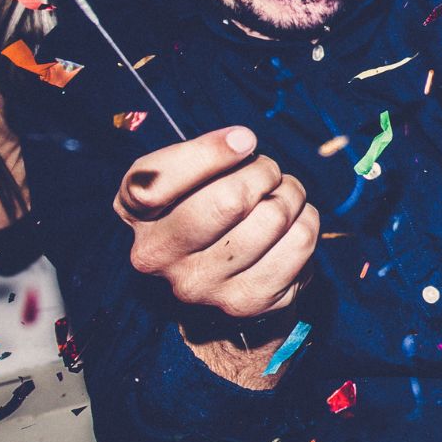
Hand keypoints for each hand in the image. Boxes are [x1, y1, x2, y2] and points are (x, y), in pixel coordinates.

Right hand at [116, 126, 318, 319]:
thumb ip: (200, 152)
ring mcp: (203, 286)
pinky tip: (291, 225)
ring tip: (281, 195)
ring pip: (274, 217)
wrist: (213, 277)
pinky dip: (306, 220)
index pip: (157, 184)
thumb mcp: (179, 175)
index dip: (211, 153)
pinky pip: (301, 240)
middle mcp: (159, 258)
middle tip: (267, 171)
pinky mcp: (247, 302)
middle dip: (263, 171)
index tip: (245, 139)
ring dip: (290, 193)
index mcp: (135, 214)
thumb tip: (242, 141)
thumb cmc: (198, 207)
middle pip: (231, 200)